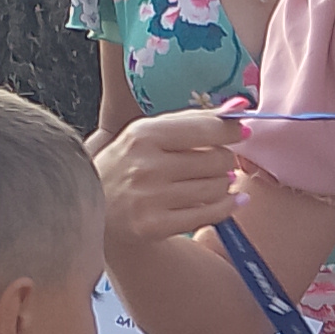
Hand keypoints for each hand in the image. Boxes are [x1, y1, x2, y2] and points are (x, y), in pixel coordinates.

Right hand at [95, 106, 248, 245]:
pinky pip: (209, 214)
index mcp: (143, 135)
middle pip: (215, 159)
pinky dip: (228, 206)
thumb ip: (192, 119)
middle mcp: (146, 166)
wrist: (93, 207)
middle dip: (225, 159)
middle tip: (219, 161)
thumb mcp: (147, 133)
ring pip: (216, 187)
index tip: (242, 131)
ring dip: (224, 183)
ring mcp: (151, 199)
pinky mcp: (156, 226)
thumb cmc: (126, 164)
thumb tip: (239, 107)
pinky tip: (232, 200)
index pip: (204, 128)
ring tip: (216, 180)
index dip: (231, 129)